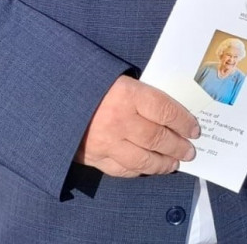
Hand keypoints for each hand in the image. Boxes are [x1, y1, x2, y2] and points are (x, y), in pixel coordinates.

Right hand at [75, 75, 199, 176]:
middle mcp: (118, 120)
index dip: (183, 121)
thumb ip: (141, 94)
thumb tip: (169, 112)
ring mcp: (105, 142)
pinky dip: (138, 170)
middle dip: (178, 146)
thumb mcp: (117, 77)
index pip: (165, 110)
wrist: (51, 96)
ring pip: (142, 159)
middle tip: (190, 151)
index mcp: (126, 93)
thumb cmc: (89, 82)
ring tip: (174, 164)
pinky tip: (148, 168)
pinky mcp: (93, 157)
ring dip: (162, 163)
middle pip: (157, 137)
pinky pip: (122, 169)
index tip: (195, 129)